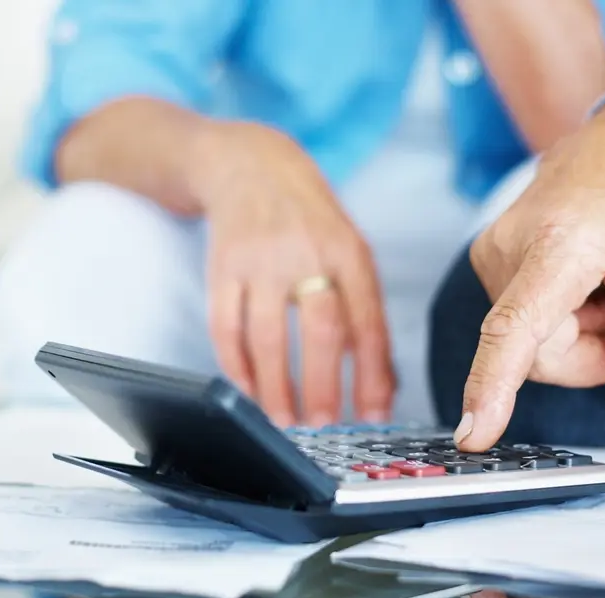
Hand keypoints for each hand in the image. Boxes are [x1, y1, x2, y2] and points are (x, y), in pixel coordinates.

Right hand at [191, 122, 394, 426]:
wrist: (252, 165)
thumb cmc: (311, 223)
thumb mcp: (351, 255)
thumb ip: (367, 316)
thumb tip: (383, 389)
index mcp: (349, 254)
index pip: (367, 323)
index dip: (371, 375)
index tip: (374, 416)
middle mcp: (307, 254)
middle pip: (320, 331)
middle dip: (323, 386)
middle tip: (323, 426)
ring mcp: (260, 261)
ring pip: (268, 336)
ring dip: (275, 387)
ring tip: (284, 420)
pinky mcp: (222, 267)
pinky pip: (224, 327)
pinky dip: (236, 366)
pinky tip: (248, 390)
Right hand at [456, 87, 604, 450]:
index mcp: (559, 243)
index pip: (516, 327)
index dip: (492, 385)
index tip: (473, 433)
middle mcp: (509, 246)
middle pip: (537, 355)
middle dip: (592, 358)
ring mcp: (492, 253)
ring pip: (531, 346)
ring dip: (581, 335)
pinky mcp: (490, 260)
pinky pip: (523, 325)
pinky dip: (564, 319)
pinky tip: (591, 282)